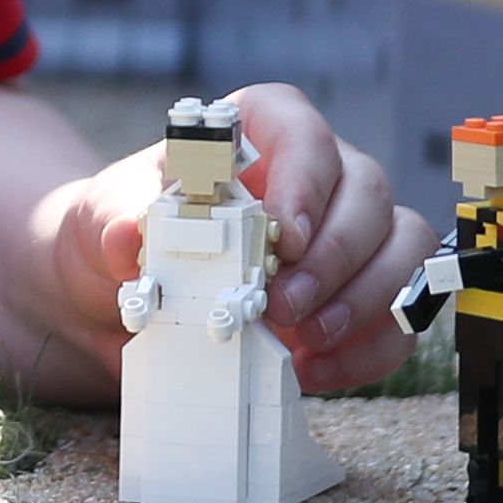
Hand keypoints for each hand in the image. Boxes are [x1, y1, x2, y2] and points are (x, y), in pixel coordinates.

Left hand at [47, 86, 429, 397]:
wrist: (118, 294)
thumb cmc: (122, 234)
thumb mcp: (100, 219)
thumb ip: (115, 220)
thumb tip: (132, 235)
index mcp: (255, 135)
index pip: (302, 131)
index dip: (306, 178)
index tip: (283, 234)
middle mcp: (318, 176)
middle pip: (367, 192)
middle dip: (334, 254)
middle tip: (283, 305)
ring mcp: (348, 236)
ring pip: (403, 247)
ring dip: (365, 297)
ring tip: (306, 339)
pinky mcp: (357, 296)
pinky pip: (398, 317)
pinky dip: (367, 349)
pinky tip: (314, 371)